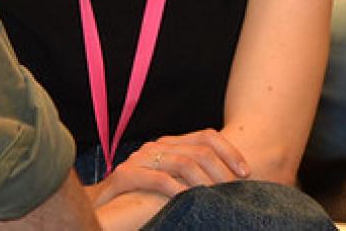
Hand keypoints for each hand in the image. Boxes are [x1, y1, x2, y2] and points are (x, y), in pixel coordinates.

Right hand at [86, 129, 249, 205]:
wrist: (98, 208)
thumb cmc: (138, 200)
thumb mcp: (170, 185)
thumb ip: (191, 179)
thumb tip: (228, 185)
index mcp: (169, 144)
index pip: (206, 136)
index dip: (230, 151)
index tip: (246, 172)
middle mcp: (156, 146)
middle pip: (199, 148)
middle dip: (222, 169)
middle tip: (236, 189)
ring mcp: (140, 159)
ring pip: (183, 162)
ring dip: (205, 182)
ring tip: (218, 197)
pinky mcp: (125, 175)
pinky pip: (158, 179)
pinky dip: (177, 191)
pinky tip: (188, 201)